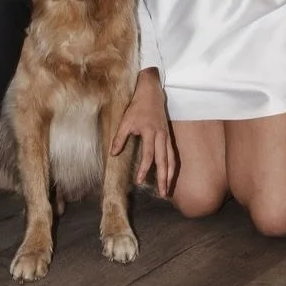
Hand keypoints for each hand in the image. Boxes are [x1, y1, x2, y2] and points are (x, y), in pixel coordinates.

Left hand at [111, 68, 176, 196]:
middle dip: (163, 178)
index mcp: (150, 132)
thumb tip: (113, 155)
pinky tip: (170, 175)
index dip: (144, 169)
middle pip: (164, 160)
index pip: (149, 155)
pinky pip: (172, 153)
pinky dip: (172, 166)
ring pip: (171, 158)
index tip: (139, 181)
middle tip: (163, 193)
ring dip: (170, 174)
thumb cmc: (137, 106)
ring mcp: (166, 136)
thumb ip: (119, 138)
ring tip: (168, 189)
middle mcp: (161, 136)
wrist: (151, 92)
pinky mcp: (168, 136)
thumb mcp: (125, 120)